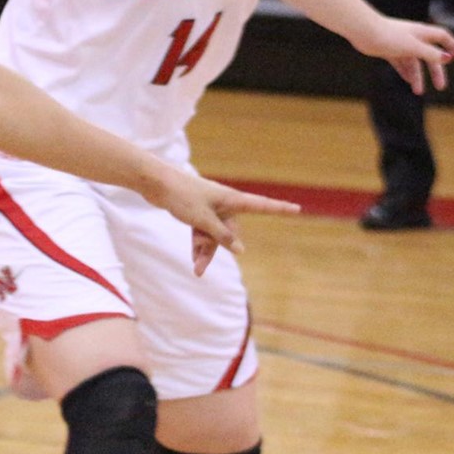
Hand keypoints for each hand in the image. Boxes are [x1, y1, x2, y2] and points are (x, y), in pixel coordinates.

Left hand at [144, 168, 300, 276]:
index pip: (262, 205)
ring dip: (207, 251)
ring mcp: (210, 209)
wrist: (156, 183)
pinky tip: (194, 260)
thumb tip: (240, 250)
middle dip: (217, 249)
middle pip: (230, 231)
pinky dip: (199, 245)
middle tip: (199, 266)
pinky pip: (204, 233)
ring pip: (215, 235)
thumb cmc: (181, 196)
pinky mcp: (198, 213)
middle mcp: (224, 203)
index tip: (298, 209)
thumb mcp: (202, 220)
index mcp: (231, 199)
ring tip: (196, 269)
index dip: (280, 209)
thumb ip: (221, 236)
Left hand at [352, 15, 453, 94]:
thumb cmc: (389, 36)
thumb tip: (448, 59)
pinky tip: (408, 83)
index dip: (453, 45)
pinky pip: (401, 63)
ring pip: (414, 62)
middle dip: (436, 71)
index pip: (443, 37)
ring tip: (418, 92)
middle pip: (430, 55)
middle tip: (441, 87)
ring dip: (417, 76)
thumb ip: (430, 53)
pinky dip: (406, 72)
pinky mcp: (389, 50)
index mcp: (422, 32)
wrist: (363, 32)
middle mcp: (413, 37)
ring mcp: (400, 44)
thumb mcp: (413, 47)